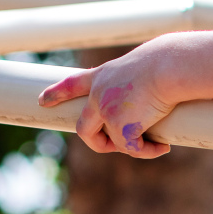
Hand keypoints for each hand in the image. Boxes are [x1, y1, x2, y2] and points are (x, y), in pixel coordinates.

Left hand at [37, 45, 175, 158]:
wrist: (170, 66)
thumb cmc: (167, 62)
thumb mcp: (147, 67)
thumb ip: (142, 84)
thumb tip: (154, 101)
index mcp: (103, 75)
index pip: (74, 83)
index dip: (57, 93)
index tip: (42, 100)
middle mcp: (99, 94)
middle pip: (83, 127)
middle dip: (94, 141)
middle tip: (112, 146)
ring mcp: (106, 111)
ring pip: (112, 141)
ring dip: (131, 146)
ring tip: (154, 143)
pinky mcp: (120, 127)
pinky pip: (132, 149)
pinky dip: (147, 151)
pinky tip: (162, 147)